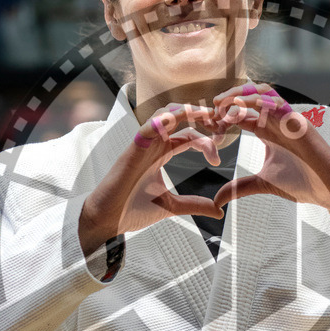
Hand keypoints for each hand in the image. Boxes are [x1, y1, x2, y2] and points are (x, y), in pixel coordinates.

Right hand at [79, 104, 225, 255]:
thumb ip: (195, 204)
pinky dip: (162, 120)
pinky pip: (147, 127)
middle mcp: (154, 144)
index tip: (217, 158)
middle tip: (220, 123)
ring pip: (164, 114)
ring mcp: (143, 144)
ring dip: (186, 111)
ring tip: (205, 114)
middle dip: (201, 117)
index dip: (207, 141)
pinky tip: (178, 119)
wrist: (109, 219)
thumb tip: (219, 210)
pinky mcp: (133, 150)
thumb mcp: (171, 205)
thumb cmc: (133, 209)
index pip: (189, 136)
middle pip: (180, 118)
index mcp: (162, 153)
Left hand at [211, 83, 329, 240]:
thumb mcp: (262, 184)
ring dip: (241, 95)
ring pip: (262, 93)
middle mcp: (276, 121)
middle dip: (228, 100)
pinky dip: (258, 102)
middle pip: (249, 97)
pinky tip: (242, 110)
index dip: (222, 117)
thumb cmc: (302, 183)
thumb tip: (216, 201)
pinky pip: (277, 103)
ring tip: (224, 105)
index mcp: (267, 131)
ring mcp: (287, 119)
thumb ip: (239, 188)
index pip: (241, 114)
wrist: (328, 190)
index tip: (210, 128)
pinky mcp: (298, 122)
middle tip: (212, 111)